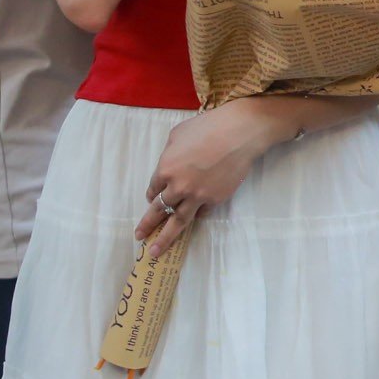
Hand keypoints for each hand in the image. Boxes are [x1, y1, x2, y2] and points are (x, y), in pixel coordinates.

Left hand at [134, 102, 283, 254]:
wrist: (239, 134)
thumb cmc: (208, 127)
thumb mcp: (178, 135)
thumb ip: (169, 153)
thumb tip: (170, 164)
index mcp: (165, 169)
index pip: (154, 189)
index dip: (153, 194)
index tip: (154, 199)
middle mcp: (178, 187)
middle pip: (159, 210)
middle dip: (147, 225)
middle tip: (139, 237)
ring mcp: (197, 196)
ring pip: (178, 222)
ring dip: (165, 238)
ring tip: (155, 252)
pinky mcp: (215, 199)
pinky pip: (202, 212)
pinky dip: (197, 213)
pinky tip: (196, 215)